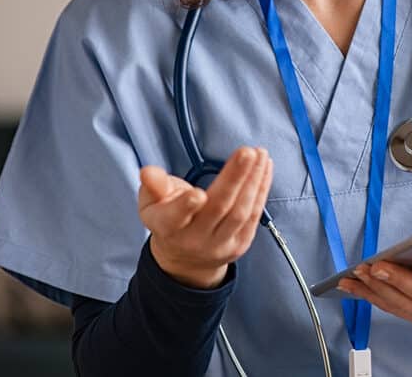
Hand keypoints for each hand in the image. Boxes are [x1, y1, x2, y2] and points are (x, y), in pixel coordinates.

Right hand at [138, 146, 272, 289]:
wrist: (186, 258)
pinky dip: (261, 189)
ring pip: (240, 211)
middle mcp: (195, 239)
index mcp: (168, 227)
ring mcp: (220, 244)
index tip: (198, 193)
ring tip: (260, 154)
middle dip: (235, 178)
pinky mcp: (240, 244)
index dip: (186, 207)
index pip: (176, 218)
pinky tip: (264, 169)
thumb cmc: (168, 219)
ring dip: (253, 180)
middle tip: (247, 153)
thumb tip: (147, 172)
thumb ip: (153, 186)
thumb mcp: (152, 203)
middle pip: (218, 208)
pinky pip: (254, 215)